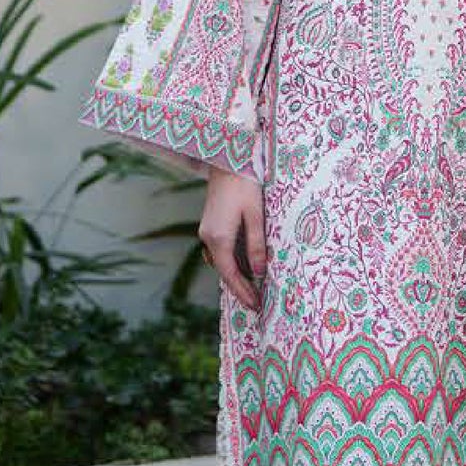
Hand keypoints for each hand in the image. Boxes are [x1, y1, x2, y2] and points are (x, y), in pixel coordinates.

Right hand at [200, 168, 266, 311]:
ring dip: (234, 277)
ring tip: (251, 291)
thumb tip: (259, 272)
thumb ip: (256, 244)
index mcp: (219, 238)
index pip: (231, 274)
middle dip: (239, 289)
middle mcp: (208, 237)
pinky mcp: (210, 224)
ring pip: (220, 262)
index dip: (243, 292)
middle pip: (224, 271)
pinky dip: (230, 264)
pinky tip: (241, 267)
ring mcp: (206, 230)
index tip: (256, 306)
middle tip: (255, 305)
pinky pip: (219, 251)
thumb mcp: (255, 215)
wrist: (227, 159)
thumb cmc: (245, 184)